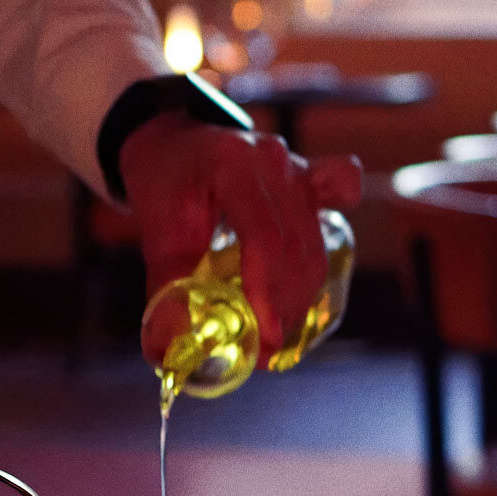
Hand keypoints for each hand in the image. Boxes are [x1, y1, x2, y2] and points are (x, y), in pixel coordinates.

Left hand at [119, 113, 361, 351]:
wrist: (176, 143)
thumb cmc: (165, 186)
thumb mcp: (155, 235)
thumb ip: (166, 291)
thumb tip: (169, 351)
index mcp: (232, 165)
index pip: (263, 234)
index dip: (269, 290)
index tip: (267, 337)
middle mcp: (274, 160)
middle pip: (297, 245)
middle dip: (286, 306)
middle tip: (267, 350)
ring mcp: (300, 166)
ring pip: (317, 242)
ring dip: (302, 295)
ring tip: (278, 334)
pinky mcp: (314, 177)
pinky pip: (341, 205)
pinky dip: (325, 249)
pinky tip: (305, 286)